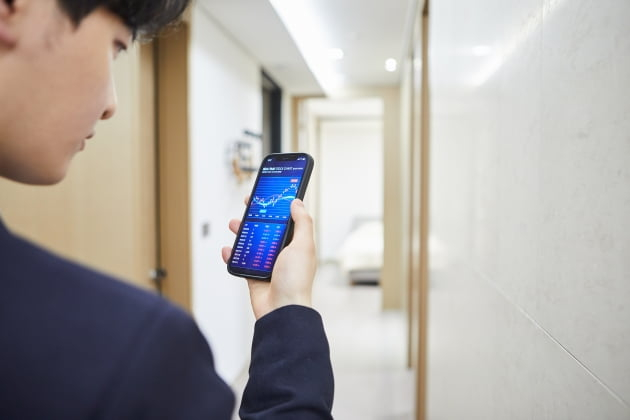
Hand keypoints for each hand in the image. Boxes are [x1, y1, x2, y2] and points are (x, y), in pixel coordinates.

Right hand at [222, 199, 316, 319]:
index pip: (286, 220)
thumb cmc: (296, 280)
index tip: (267, 195)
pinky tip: (228, 249)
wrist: (282, 310)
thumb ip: (302, 222)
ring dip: (241, 233)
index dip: (276, 207)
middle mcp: (283, 253)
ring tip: (234, 224)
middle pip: (266, 229)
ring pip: (252, 243)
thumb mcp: (303, 245)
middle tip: (247, 206)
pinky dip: (232, 255)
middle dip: (255, 217)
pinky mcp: (254, 276)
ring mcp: (268, 265)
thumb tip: (298, 202)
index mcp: (296, 245)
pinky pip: (241, 262)